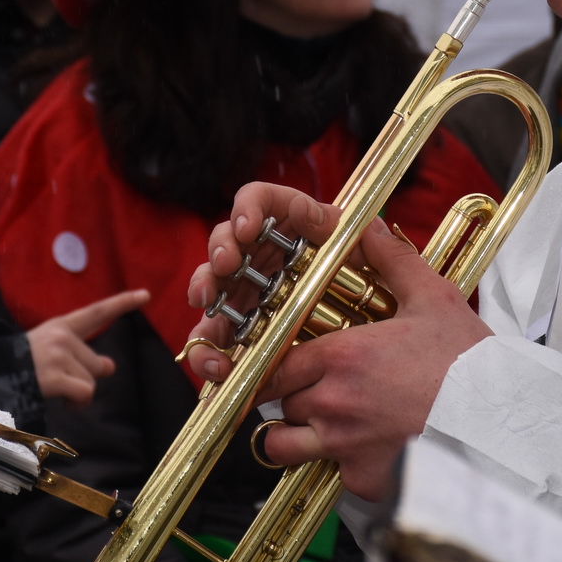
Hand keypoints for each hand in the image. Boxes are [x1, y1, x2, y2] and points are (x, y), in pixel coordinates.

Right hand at [27, 289, 148, 406]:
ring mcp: (57, 355)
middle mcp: (61, 336)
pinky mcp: (54, 376)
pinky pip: (85, 393)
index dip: (123, 303)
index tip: (146, 295)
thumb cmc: (17, 368)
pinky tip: (60, 400)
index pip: (96, 312)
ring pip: (92, 382)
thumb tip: (110, 366)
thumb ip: (79, 356)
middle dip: (85, 379)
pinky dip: (77, 403)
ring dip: (78, 394)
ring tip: (53, 390)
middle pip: (97, 363)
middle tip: (60, 382)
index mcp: (59, 326)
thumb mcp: (49, 353)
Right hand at [184, 182, 341, 381]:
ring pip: (209, 282)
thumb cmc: (351, 269)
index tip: (249, 228)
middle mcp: (254, 250)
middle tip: (226, 263)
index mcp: (282, 221)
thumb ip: (330, 224)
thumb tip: (304, 210)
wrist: (357, 317)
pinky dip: (206, 349)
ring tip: (205, 301)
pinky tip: (217, 362)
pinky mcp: (234, 323)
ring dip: (203, 288)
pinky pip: (211, 335)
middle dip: (221, 249)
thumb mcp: (347, 242)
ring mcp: (241, 286)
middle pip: (225, 238)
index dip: (247, 208)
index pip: (256, 199)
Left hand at [257, 217, 488, 499]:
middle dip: (290, 396)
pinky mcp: (363, 480)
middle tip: (314, 389)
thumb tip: (370, 228)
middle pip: (278, 403)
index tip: (288, 362)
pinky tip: (367, 449)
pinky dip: (341, 465)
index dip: (278, 363)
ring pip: (285, 446)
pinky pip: (331, 475)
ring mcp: (344, 446)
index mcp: (341, 356)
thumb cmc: (468, 363)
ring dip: (294, 437)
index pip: (275, 363)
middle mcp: (332, 403)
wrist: (501, 422)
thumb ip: (392, 261)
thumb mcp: (432, 300)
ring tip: (320, 426)